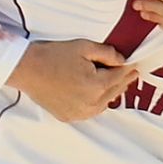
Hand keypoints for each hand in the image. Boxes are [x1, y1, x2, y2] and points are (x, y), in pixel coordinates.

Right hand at [5, 38, 136, 121]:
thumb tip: (122, 60)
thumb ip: (108, 53)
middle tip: (128, 73)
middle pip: (114, 92)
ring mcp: (79, 113)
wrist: (27, 69)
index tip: (135, 66)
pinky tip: (92, 92)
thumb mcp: (84, 47)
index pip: (121, 77)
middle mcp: (90, 104)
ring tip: (110, 82)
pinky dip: (94, 102)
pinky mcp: (69, 116)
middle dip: (121, 81)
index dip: (129, 70)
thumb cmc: (53, 56)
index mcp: (97, 86)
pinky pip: (89, 111)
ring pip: (104, 104)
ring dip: (108, 93)